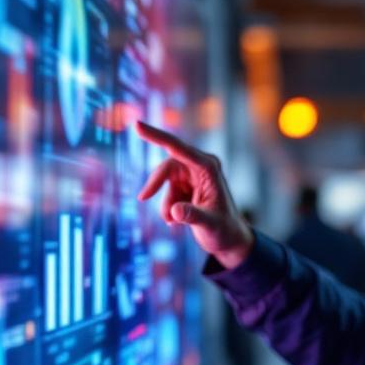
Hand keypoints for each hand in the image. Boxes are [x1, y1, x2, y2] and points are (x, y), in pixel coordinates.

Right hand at [135, 121, 254, 269]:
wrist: (228, 239)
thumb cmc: (223, 230)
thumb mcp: (209, 225)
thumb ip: (192, 216)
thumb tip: (174, 211)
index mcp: (208, 167)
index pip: (177, 148)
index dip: (155, 135)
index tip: (136, 125)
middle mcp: (200, 166)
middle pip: (167, 167)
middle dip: (155, 185)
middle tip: (142, 198)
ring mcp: (193, 175)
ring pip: (164, 182)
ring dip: (165, 204)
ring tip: (174, 223)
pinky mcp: (186, 185)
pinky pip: (166, 193)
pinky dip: (168, 208)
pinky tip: (179, 222)